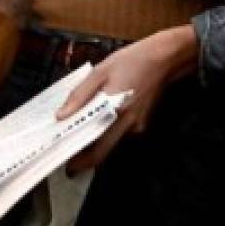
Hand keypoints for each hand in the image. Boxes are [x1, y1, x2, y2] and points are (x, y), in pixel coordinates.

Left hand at [55, 25, 197, 172]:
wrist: (163, 58)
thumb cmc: (131, 61)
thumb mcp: (100, 71)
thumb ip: (80, 95)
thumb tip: (61, 116)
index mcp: (115, 113)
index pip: (96, 150)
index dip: (80, 162)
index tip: (66, 166)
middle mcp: (128, 126)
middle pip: (103, 153)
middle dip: (85, 159)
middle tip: (69, 158)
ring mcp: (137, 127)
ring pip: (112, 144)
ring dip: (95, 143)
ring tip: (80, 133)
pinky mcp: (142, 124)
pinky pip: (120, 134)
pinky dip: (107, 132)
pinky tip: (100, 119)